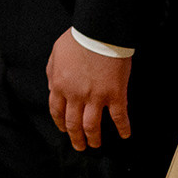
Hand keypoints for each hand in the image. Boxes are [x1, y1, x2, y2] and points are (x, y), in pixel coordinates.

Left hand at [48, 33, 130, 150]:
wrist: (100, 31)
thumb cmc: (78, 39)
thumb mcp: (55, 53)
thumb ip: (52, 72)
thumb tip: (52, 87)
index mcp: (60, 85)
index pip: (57, 111)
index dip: (60, 123)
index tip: (64, 130)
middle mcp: (75, 95)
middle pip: (73, 124)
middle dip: (76, 138)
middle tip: (80, 146)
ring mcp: (96, 97)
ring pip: (92, 126)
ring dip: (94, 138)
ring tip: (96, 145)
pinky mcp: (115, 94)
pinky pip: (119, 117)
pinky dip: (123, 128)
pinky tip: (125, 135)